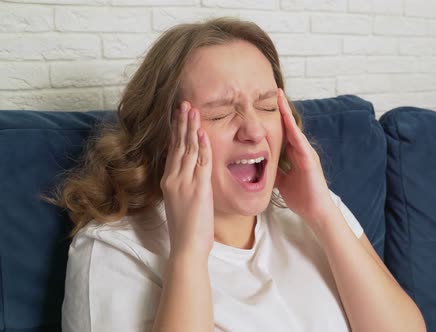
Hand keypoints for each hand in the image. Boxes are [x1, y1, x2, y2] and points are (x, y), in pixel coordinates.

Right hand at [160, 101, 213, 257]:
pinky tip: (202, 132)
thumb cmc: (186, 229)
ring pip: (189, 149)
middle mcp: (173, 179)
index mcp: (169, 182)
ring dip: (191, 128)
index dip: (176, 131)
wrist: (186, 246)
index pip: (173, 150)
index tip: (178, 115)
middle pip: (178, 145)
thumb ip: (183, 186)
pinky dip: (203, 146)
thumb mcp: (181, 203)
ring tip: (192, 109)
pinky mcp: (197, 189)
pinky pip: (201, 162)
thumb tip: (188, 174)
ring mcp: (184, 183)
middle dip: (182, 123)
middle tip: (184, 103)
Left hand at [275, 89, 334, 224]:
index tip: (267, 102)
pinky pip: (301, 143)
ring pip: (295, 129)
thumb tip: (259, 167)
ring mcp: (307, 153)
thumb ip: (274, 170)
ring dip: (287, 113)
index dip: (276, 117)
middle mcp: (301, 150)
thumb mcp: (282, 181)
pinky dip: (294, 131)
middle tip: (275, 90)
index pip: (283, 131)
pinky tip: (288, 121)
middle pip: (289, 124)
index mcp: (294, 154)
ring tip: (280, 97)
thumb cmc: (301, 197)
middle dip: (282, 108)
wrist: (316, 211)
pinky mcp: (310, 161)